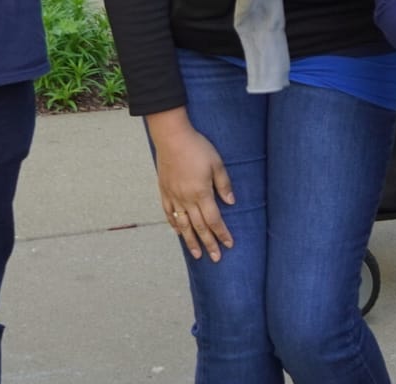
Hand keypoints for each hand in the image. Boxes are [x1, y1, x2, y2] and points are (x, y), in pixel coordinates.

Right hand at [144, 109, 236, 261]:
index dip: (222, 234)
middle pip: (199, 227)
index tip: (229, 245)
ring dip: (190, 241)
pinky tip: (178, 233)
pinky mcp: (164, 191)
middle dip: (209, 244)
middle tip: (215, 258)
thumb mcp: (217, 163)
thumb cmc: (197, 147)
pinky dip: (174, 225)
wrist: (172, 137)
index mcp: (202, 193)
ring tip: (197, 255)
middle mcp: (187, 199)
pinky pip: (169, 213)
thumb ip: (224, 184)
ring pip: (183, 225)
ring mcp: (174, 197)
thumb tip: (231, 203)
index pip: (214, 220)